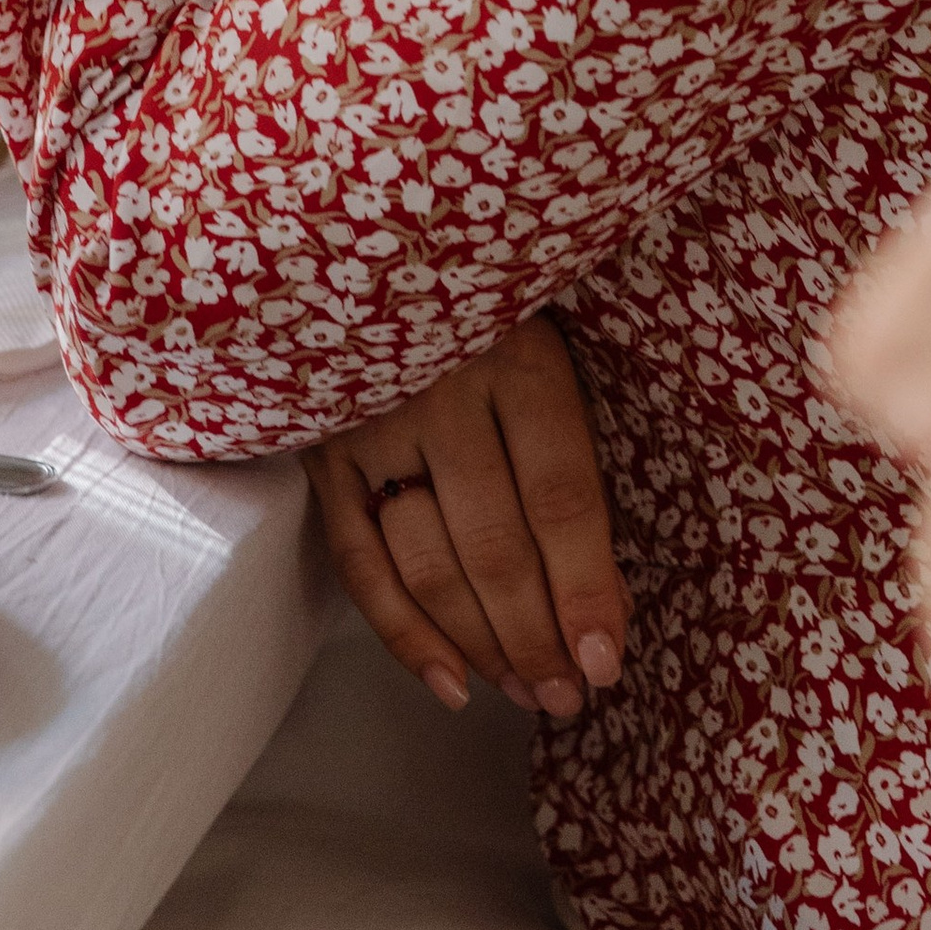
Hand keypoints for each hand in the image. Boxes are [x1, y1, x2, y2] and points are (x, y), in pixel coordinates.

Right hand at [304, 312, 629, 717]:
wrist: (363, 233)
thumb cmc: (489, 302)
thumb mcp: (546, 345)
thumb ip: (571, 454)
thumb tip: (605, 602)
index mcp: (518, 353)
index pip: (560, 497)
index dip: (586, 589)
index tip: (608, 660)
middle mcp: (441, 388)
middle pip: (493, 545)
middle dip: (536, 638)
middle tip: (569, 696)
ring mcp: (372, 420)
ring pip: (427, 565)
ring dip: (480, 646)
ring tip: (528, 694)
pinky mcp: (322, 447)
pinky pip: (359, 563)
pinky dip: (403, 635)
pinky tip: (450, 686)